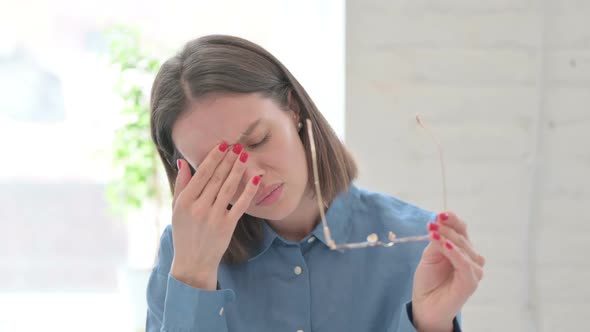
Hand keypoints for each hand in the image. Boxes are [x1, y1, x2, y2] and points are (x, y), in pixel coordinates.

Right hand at [169, 142, 260, 289]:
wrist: (193, 261)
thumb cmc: (184, 232)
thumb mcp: (176, 209)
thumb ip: (181, 185)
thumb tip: (182, 162)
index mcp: (185, 201)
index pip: (202, 174)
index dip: (213, 158)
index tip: (222, 145)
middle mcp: (199, 207)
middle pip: (216, 178)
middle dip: (228, 160)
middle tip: (237, 145)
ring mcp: (214, 217)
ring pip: (228, 188)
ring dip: (238, 170)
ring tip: (244, 155)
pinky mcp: (227, 226)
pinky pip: (240, 205)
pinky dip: (248, 191)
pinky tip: (256, 178)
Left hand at [412, 211, 484, 331]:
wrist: (426, 304)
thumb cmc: (429, 280)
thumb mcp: (429, 256)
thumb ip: (436, 241)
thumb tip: (438, 223)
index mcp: (462, 249)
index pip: (461, 229)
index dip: (452, 220)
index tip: (440, 213)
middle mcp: (471, 258)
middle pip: (461, 237)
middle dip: (446, 228)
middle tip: (431, 224)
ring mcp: (473, 270)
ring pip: (463, 248)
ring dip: (448, 238)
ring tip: (433, 232)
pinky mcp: (471, 282)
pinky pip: (464, 264)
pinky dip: (454, 253)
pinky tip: (444, 245)